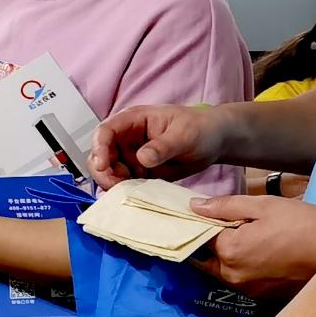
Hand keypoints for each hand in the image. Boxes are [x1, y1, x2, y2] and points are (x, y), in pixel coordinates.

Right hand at [91, 101, 228, 186]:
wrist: (216, 141)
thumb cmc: (201, 128)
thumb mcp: (184, 134)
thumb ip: (163, 146)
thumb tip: (142, 158)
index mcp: (133, 121)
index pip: (106, 131)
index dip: (99, 148)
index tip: (103, 165)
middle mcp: (127, 138)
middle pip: (101, 154)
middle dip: (102, 171)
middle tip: (114, 185)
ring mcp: (131, 157)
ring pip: (109, 172)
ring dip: (112, 183)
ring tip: (126, 191)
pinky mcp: (139, 173)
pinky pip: (124, 184)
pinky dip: (124, 191)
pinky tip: (134, 195)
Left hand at [190, 194, 315, 297]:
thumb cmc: (303, 224)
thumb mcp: (263, 206)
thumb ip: (224, 206)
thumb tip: (193, 206)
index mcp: (228, 252)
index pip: (199, 237)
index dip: (203, 224)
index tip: (211, 214)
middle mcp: (232, 276)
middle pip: (208, 257)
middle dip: (212, 243)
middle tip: (230, 225)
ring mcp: (248, 290)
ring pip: (224, 270)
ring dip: (227, 256)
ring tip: (249, 238)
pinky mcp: (263, 296)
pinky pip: (243, 279)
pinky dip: (244, 267)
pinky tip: (262, 253)